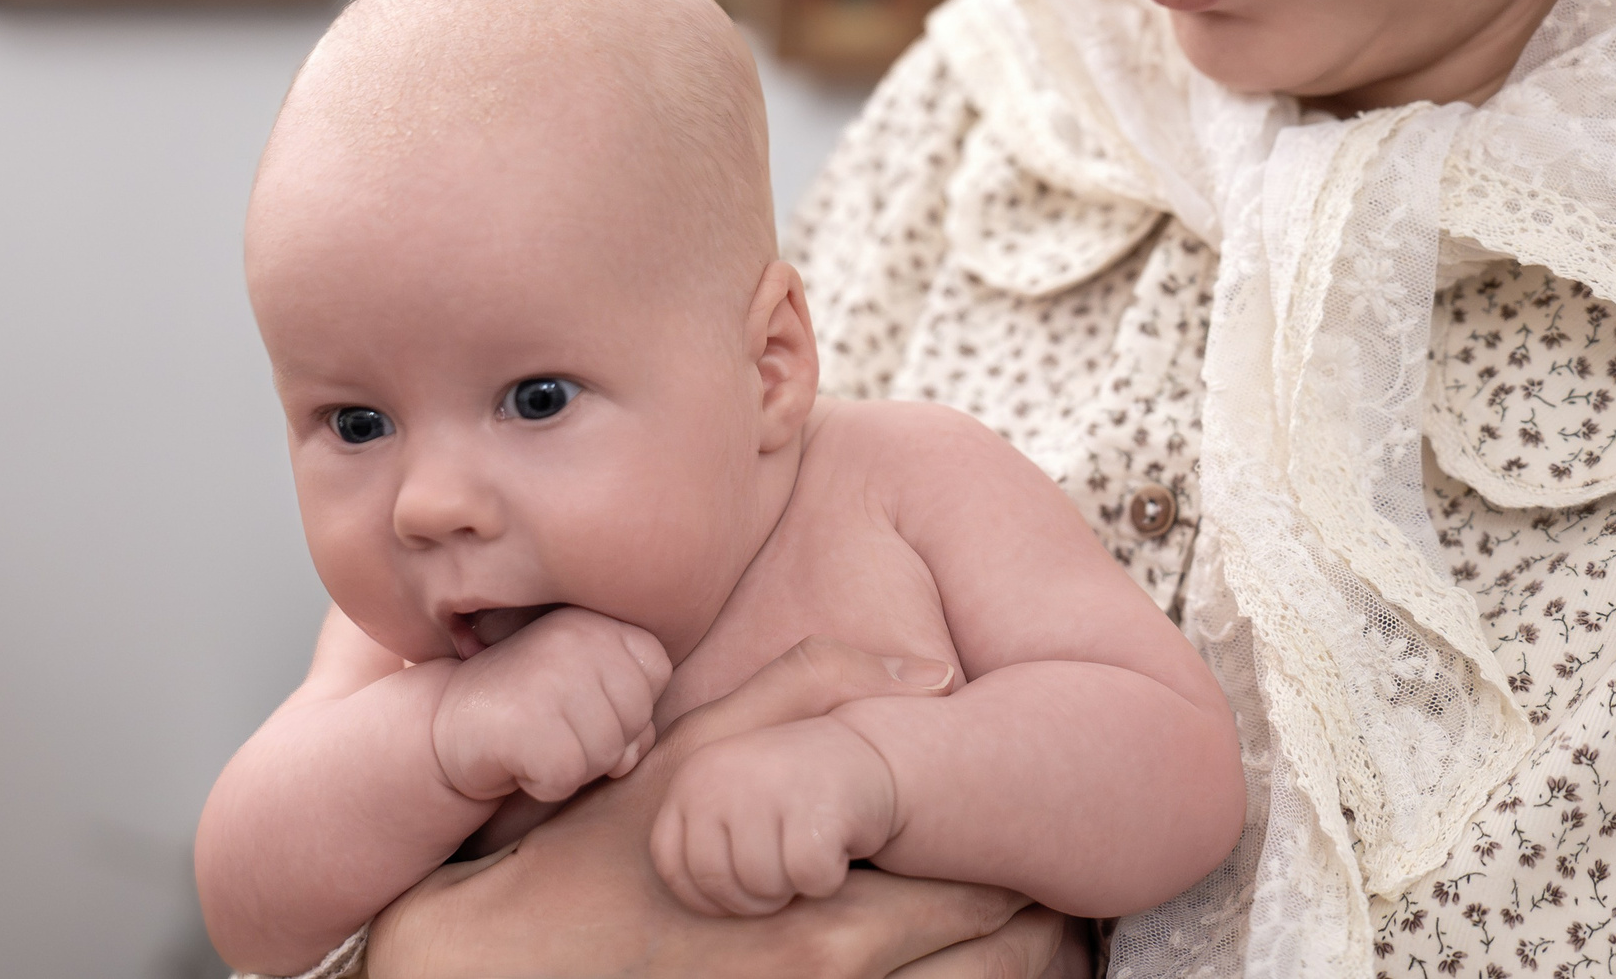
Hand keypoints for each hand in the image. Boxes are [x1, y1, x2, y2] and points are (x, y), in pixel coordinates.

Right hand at [371, 636, 1068, 978]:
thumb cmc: (576, 873)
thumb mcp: (674, 766)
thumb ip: (795, 699)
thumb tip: (923, 666)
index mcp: (829, 910)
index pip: (995, 883)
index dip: (1023, 843)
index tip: (1026, 812)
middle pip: (1010, 957)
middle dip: (1032, 907)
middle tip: (1039, 865)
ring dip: (1011, 961)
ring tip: (1014, 921)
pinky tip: (947, 963)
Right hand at [429, 606, 670, 803]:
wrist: (442, 721)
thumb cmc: (527, 708)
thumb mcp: (586, 695)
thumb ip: (630, 714)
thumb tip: (630, 757)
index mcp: (595, 618)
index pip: (657, 670)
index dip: (626, 702)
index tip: (578, 698)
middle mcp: (576, 636)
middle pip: (637, 718)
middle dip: (603, 739)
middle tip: (552, 722)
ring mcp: (550, 677)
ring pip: (607, 754)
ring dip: (575, 765)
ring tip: (535, 737)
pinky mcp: (525, 723)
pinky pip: (567, 778)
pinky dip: (544, 784)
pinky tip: (517, 758)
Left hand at [652, 715, 898, 914]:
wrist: (868, 757)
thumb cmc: (791, 794)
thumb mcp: (729, 801)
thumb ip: (697, 835)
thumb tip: (653, 916)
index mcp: (693, 780)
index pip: (673, 867)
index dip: (707, 895)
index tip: (739, 885)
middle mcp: (722, 777)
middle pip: (718, 884)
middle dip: (753, 897)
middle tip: (782, 870)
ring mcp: (767, 788)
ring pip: (764, 887)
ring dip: (792, 887)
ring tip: (805, 848)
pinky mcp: (815, 808)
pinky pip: (810, 878)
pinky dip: (828, 877)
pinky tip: (835, 843)